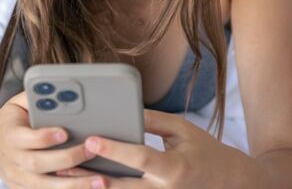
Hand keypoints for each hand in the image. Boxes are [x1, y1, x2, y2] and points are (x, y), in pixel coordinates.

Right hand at [0, 91, 107, 187]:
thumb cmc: (10, 122)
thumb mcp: (15, 104)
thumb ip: (34, 97)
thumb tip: (55, 87)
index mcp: (10, 135)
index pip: (27, 139)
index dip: (45, 137)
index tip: (66, 132)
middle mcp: (12, 159)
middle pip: (38, 164)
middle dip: (67, 158)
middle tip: (92, 150)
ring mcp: (18, 178)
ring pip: (45, 186)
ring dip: (74, 184)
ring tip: (99, 181)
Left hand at [71, 109, 254, 187]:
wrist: (228, 183)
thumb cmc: (205, 151)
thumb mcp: (183, 130)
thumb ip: (153, 121)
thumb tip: (124, 111)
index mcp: (173, 169)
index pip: (140, 159)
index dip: (115, 149)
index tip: (92, 140)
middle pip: (121, 186)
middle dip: (90, 175)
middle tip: (63, 164)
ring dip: (92, 186)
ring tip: (65, 175)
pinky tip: (87, 183)